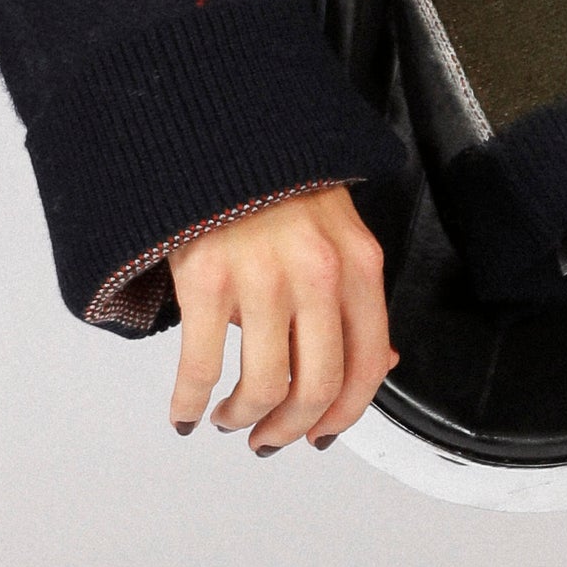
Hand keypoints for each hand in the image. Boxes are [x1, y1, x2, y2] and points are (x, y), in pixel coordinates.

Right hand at [169, 184, 397, 449]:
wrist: (218, 128)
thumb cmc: (277, 184)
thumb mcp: (338, 233)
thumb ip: (356, 299)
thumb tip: (380, 364)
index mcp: (358, 265)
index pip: (367, 365)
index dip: (343, 416)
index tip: (321, 434)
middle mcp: (317, 274)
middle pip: (317, 387)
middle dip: (291, 428)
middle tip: (269, 438)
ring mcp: (262, 277)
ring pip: (263, 386)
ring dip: (243, 418)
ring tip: (229, 419)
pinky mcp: (206, 279)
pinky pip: (202, 366)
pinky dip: (190, 402)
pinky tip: (185, 412)